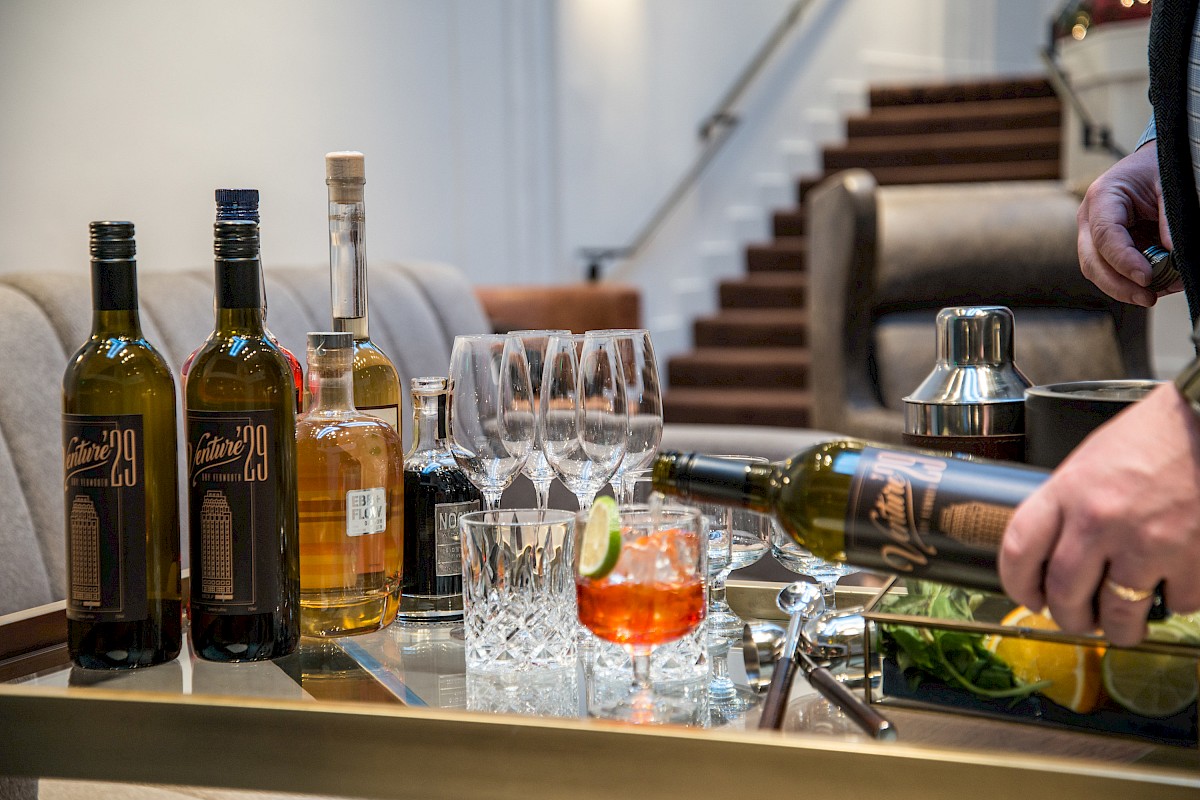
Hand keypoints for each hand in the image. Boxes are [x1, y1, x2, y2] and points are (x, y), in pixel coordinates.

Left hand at [1000, 384, 1199, 645]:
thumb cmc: (1152, 439)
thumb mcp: (1090, 462)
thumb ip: (1067, 506)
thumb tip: (1052, 555)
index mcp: (1067, 491)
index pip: (1018, 549)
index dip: (1017, 584)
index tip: (1029, 596)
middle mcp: (1099, 520)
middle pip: (1064, 593)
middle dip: (1069, 617)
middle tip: (1078, 620)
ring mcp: (1146, 543)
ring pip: (1118, 612)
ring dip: (1118, 628)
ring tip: (1122, 626)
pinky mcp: (1193, 560)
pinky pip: (1177, 604)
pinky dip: (1175, 602)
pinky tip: (1173, 585)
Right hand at [1077, 142, 1177, 306]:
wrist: (1150, 163)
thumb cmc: (1156, 169)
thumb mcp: (1169, 187)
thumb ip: (1170, 220)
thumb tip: (1173, 255)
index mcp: (1102, 197)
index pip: (1105, 237)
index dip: (1124, 261)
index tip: (1147, 278)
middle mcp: (1090, 218)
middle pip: (1092, 262)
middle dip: (1118, 285)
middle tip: (1147, 298)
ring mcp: (1092, 234)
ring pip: (1097, 271)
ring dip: (1123, 288)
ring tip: (1154, 293)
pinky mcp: (1103, 246)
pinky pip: (1109, 270)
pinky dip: (1129, 282)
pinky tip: (1152, 285)